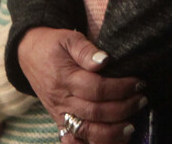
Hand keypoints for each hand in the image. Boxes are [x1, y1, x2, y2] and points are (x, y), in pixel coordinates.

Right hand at [17, 27, 143, 143]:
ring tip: (130, 127)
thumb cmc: (54, 46)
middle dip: (123, 109)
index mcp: (66, 78)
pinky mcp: (59, 122)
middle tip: (142, 100)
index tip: (139, 83)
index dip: (121, 88)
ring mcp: (60, 114)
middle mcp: (62, 100)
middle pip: (95, 112)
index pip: (97, 89)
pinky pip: (72, 141)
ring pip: (85, 132)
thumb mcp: (69, 39)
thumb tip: (104, 61)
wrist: (29, 55)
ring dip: (110, 133)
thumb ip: (86, 50)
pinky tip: (111, 142)